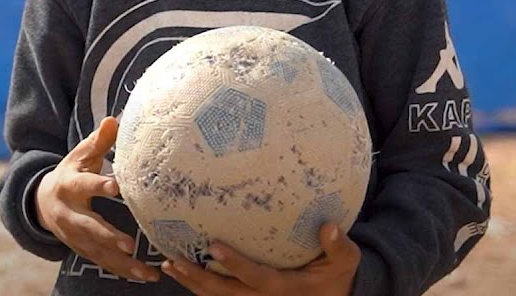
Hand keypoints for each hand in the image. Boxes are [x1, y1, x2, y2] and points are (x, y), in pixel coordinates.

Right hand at [35, 116, 160, 282]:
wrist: (42, 201)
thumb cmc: (71, 172)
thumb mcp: (80, 155)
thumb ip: (98, 141)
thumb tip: (114, 119)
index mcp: (70, 185)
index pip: (85, 184)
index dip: (99, 185)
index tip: (116, 186)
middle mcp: (69, 213)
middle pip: (88, 226)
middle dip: (107, 236)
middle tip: (128, 244)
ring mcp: (73, 234)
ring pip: (96, 251)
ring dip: (121, 263)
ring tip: (145, 272)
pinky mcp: (80, 249)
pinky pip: (101, 262)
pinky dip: (122, 271)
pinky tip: (143, 277)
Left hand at [160, 222, 359, 295]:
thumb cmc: (336, 275)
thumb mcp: (345, 262)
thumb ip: (339, 247)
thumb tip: (329, 227)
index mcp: (285, 288)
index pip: (256, 278)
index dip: (235, 265)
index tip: (214, 247)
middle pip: (225, 293)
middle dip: (198, 278)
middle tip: (174, 260)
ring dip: (192, 283)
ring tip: (169, 265)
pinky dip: (199, 286)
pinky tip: (181, 270)